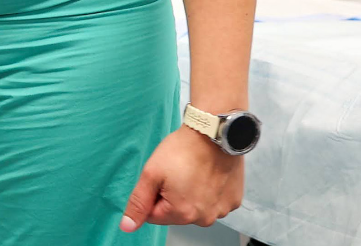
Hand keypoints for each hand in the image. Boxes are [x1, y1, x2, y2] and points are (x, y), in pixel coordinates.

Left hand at [120, 127, 244, 231]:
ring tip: (192, 172)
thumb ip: (138, 202)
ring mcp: (222, 210)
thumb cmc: (183, 150)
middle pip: (175, 213)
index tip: (160, 179)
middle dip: (171, 196)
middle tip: (176, 174)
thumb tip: (127, 226)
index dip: (152, 195)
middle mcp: (205, 218)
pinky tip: (207, 174)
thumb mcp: (151, 174)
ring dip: (190, 194)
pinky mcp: (233, 200)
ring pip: (195, 208)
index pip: (154, 216)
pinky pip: (213, 201)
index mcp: (182, 214)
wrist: (214, 134)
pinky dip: (208, 191)